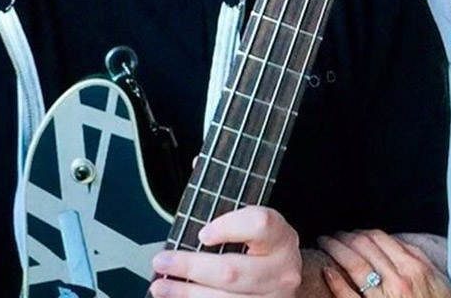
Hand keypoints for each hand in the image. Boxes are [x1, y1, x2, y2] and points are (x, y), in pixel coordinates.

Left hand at [150, 206, 301, 297]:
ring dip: (187, 294)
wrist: (288, 279)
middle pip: (232, 270)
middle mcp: (282, 269)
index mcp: (281, 236)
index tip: (202, 232)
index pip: (260, 224)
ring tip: (162, 285)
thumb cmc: (264, 246)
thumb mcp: (253, 220)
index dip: (229, 227)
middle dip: (190, 267)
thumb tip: (197, 165)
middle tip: (163, 260)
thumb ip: (226, 196)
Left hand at [317, 230, 450, 297]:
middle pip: (364, 248)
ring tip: (325, 243)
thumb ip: (418, 258)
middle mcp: (398, 280)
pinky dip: (336, 282)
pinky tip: (327, 271)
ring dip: (336, 250)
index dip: (362, 232)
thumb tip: (397, 241)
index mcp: (414, 267)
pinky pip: (350, 297)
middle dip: (345, 237)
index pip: (380, 239)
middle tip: (333, 234)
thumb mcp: (438, 280)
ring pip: (355, 266)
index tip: (352, 232)